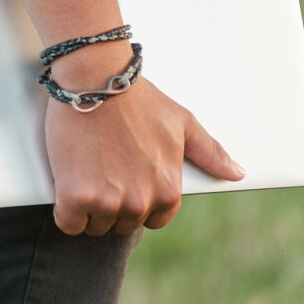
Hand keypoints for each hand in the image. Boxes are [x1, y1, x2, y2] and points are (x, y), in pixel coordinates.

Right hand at [41, 64, 243, 235]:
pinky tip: (67, 187)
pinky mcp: (75, 196)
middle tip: (102, 169)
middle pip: (122, 224)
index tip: (125, 179)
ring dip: (87, 207)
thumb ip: (210, 152)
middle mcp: (140, 201)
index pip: (155, 220)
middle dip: (112, 203)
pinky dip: (65, 211)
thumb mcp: (180, 122)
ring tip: (85, 171)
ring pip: (95, 225)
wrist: (94, 77)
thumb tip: (238, 173)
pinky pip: (69, 224)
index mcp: (168, 189)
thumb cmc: (137, 97)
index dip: (138, 201)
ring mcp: (107, 201)